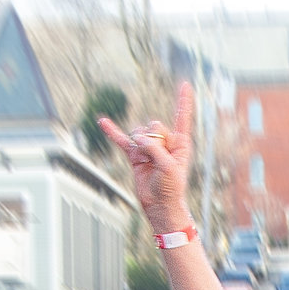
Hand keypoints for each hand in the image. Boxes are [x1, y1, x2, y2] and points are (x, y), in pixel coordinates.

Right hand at [97, 81, 196, 231]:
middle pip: (154, 125)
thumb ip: (154, 148)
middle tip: (158, 159)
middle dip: (154, 139)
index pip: (181, 117)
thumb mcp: (168, 166)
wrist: (160, 205)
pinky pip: (122, 141)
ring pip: (139, 132)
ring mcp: (149, 147)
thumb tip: (137, 138)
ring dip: (140, 145)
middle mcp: (165, 142)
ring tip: (147, 162)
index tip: (185, 84)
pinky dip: (113, 132)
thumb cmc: (171, 187)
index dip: (183, 101)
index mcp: (180, 142)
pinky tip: (103, 122)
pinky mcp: (136, 155)